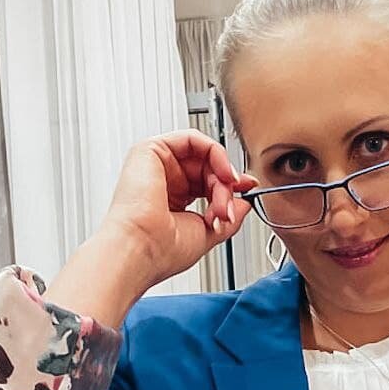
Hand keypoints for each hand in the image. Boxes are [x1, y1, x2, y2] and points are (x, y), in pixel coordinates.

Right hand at [98, 129, 259, 287]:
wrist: (140, 250)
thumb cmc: (160, 251)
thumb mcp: (207, 233)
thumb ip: (229, 215)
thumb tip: (245, 203)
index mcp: (171, 200)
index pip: (206, 182)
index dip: (229, 184)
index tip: (248, 189)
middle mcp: (163, 181)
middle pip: (208, 168)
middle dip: (227, 187)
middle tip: (228, 208)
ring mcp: (157, 165)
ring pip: (204, 155)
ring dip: (222, 174)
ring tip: (222, 199)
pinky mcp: (151, 150)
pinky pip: (193, 138)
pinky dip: (215, 152)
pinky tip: (223, 173)